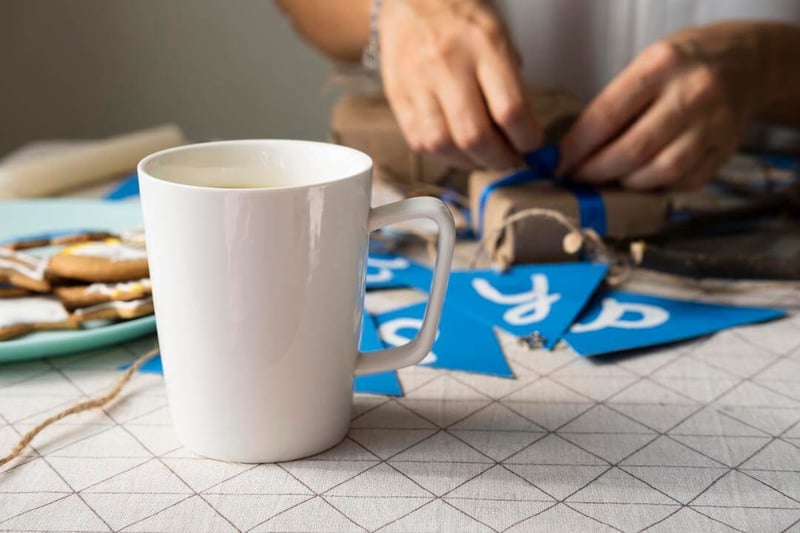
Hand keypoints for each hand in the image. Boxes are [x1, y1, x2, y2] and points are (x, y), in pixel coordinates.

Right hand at [378, 0, 541, 168]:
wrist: (412, 2)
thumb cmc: (463, 21)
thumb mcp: (499, 39)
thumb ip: (511, 85)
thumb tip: (521, 136)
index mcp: (483, 47)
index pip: (510, 109)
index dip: (526, 139)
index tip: (531, 145)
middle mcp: (448, 66)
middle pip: (475, 135)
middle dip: (499, 159)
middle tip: (509, 160)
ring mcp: (418, 84)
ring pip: (443, 145)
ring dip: (469, 163)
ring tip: (482, 158)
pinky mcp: (398, 98)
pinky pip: (419, 141)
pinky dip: (442, 155)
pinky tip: (456, 149)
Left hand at [559, 22, 768, 189]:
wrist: (746, 63)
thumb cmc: (680, 66)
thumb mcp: (645, 65)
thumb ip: (614, 104)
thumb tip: (573, 151)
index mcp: (661, 65)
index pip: (608, 114)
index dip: (578, 146)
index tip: (559, 163)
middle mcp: (692, 94)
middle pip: (634, 149)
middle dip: (596, 171)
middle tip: (577, 179)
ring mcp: (713, 125)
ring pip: (660, 171)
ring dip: (625, 184)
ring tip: (606, 182)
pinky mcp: (726, 150)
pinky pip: (685, 182)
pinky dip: (656, 188)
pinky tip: (640, 183)